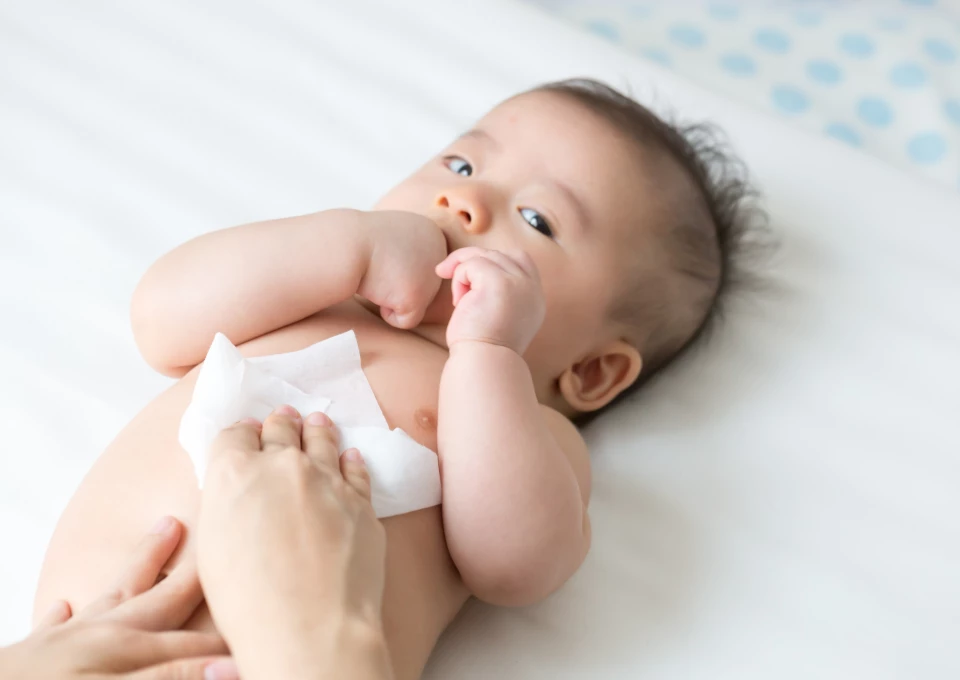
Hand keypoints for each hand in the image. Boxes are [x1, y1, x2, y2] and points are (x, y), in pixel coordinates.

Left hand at [1, 518, 230, 679]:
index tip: (259, 614)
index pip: (197, 638)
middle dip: (196, 572)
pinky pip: (53, 623)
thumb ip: (171, 676)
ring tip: (166, 526)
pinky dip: (65, 612)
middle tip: (223, 533)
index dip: (229, 635)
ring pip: (117, 594)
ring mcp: (66, 639)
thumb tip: (229, 666)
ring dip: (145, 562)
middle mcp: (104, 634)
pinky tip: (65, 604)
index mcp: (130, 646)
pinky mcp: (31, 652)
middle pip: (163, 597)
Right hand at [197, 407, 388, 679]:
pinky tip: (351, 455)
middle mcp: (281, 465)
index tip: (246, 432)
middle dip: (279, 424)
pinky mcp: (360, 500)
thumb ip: (228, 505)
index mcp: (234, 473)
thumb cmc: (248, 601)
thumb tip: (240, 493)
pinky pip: (356, 468)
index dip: (240, 433)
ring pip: (321, 440)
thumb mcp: (213, 548)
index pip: (234, 434)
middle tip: (283, 417)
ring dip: (316, 429)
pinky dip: (351, 460)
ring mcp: (326, 479)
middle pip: (280, 430)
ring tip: (318, 421)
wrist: (309, 626)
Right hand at [359, 210, 447, 328]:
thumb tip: (412, 268)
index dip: (395, 265)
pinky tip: (378, 292)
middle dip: (396, 283)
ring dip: (393, 296)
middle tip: (378, 266)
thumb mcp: (392, 233)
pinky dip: (388, 313)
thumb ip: (410, 248)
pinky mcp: (418, 298)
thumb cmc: (358, 240)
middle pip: (422, 286)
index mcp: (433, 234)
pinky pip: (406, 321)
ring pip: (415, 303)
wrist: (344, 243)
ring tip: (378, 276)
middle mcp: (440, 254)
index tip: (381, 253)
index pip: (421, 266)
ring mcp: (431, 277)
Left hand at [435, 247, 545, 353]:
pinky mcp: (498, 282)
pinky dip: (459, 278)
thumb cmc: (482, 349)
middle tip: (450, 280)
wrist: (482, 365)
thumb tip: (473, 270)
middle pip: (498, 255)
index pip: (519, 260)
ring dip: (463, 272)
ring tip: (459, 300)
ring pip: (483, 257)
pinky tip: (459, 303)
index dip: (493, 262)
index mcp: (534, 299)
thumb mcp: (499, 318)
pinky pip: (472, 264)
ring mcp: (518, 283)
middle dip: (471, 263)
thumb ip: (500, 294)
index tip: (472, 280)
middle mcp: (531, 288)